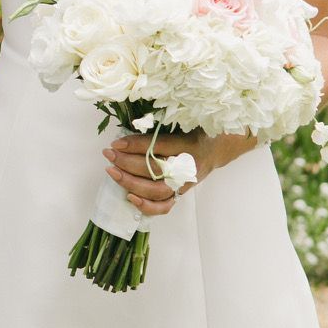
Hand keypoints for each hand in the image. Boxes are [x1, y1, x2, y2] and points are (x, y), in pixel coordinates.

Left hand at [103, 129, 247, 218]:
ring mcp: (184, 183)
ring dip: (131, 183)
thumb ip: (163, 124)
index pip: (159, 147)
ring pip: (156, 190)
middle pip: (154, 169)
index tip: (116, 142)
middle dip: (127, 162)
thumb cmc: (197, 130)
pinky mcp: (180, 194)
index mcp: (190, 144)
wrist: (218, 148)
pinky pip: (164, 207)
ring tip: (112, 172)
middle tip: (109, 154)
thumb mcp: (185, 120)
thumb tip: (132, 124)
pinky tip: (129, 196)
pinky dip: (146, 206)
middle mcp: (188, 166)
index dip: (136, 145)